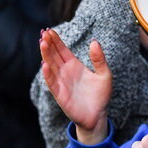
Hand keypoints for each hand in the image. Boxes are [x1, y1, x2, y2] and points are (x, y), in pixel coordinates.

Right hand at [40, 29, 111, 143]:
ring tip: (42, 43)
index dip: (56, 41)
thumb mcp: (104, 75)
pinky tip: (44, 65)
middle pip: (54, 56)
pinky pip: (53, 83)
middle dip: (48, 44)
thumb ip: (99, 59)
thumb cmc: (100, 96)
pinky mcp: (60, 95)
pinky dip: (48, 75)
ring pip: (51, 66)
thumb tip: (94, 42)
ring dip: (46, 55)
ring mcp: (62, 83)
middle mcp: (65, 73)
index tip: (50, 30)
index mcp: (74, 65)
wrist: (98, 116)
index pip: (62, 50)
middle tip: (43, 33)